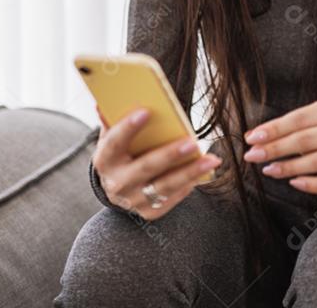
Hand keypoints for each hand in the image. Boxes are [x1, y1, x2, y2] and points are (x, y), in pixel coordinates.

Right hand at [92, 107, 222, 219]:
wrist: (118, 190)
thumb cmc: (120, 155)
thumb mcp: (112, 139)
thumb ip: (112, 122)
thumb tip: (104, 103)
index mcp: (105, 160)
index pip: (114, 142)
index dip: (128, 128)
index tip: (146, 111)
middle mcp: (117, 183)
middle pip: (146, 167)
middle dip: (170, 154)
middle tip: (192, 142)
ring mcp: (133, 200)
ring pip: (165, 186)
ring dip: (190, 172)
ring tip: (212, 159)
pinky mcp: (149, 212)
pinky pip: (173, 198)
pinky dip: (189, 184)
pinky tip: (204, 171)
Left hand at [242, 98, 316, 193]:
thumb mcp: (314, 123)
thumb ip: (286, 128)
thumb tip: (252, 137)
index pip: (300, 118)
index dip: (274, 129)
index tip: (251, 139)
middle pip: (305, 140)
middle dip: (275, 148)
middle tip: (252, 156)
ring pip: (316, 162)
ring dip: (288, 167)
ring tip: (268, 170)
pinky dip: (311, 184)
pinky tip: (293, 183)